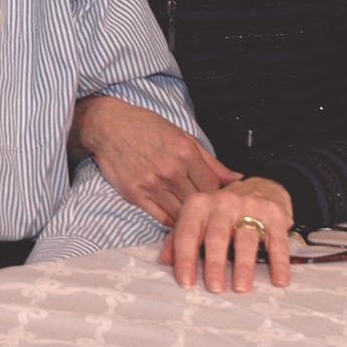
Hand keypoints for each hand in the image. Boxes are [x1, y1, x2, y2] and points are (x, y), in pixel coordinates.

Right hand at [70, 97, 240, 225]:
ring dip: (189, 217)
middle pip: (200, 203)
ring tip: (193, 217)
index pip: (213, 186)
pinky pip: (162, 217)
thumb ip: (210, 161)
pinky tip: (174, 214)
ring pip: (182, 214)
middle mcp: (170, 170)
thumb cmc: (146, 127)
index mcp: (185, 152)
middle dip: (206, 210)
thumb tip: (237, 178)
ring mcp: (152, 184)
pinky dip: (171, 220)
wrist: (109, 126)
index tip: (218, 200)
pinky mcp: (136, 194)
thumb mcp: (182, 136)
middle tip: (208, 213)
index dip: (218, 196)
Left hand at [160, 177, 293, 292]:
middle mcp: (223, 202)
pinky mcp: (274, 213)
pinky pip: (277, 240)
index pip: (188, 232)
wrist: (259, 187)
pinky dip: (278, 262)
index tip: (186, 282)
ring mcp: (250, 206)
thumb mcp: (198, 219)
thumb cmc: (222, 213)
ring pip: (246, 237)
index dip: (185, 257)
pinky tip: (279, 280)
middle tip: (214, 287)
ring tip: (241, 287)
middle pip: (217, 235)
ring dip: (243, 265)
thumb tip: (165, 261)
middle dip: (215, 263)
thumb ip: (180, 238)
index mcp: (199, 204)